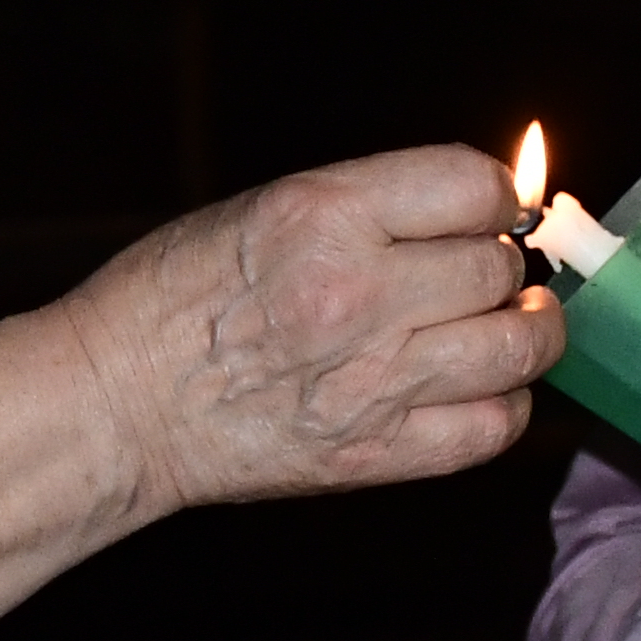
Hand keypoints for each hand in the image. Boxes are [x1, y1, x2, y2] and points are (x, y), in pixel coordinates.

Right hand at [65, 145, 565, 512]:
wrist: (115, 404)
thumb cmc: (176, 298)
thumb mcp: (265, 208)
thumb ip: (372, 205)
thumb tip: (480, 207)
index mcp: (324, 213)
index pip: (476, 186)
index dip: (495, 199)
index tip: (485, 213)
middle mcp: (357, 292)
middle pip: (499, 268)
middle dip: (500, 269)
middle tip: (473, 279)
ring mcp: (371, 379)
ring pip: (519, 346)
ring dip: (525, 333)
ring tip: (505, 328)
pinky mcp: (374, 454)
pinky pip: (494, 428)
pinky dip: (506, 404)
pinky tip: (479, 388)